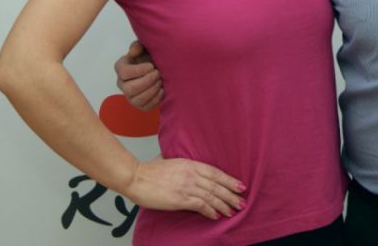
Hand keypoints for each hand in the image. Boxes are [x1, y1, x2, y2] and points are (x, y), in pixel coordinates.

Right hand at [115, 40, 163, 109]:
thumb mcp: (144, 47)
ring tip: (161, 81)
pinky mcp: (140, 105)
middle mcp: (123, 84)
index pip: (124, 72)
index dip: (138, 70)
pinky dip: (156, 99)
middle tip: (158, 73)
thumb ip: (138, 46)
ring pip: (137, 100)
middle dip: (147, 81)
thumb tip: (134, 52)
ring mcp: (131, 96)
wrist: (159, 66)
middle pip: (130, 89)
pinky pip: (146, 107)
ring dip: (151, 90)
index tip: (151, 66)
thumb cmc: (149, 55)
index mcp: (121, 68)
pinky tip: (163, 90)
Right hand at [127, 156, 245, 218]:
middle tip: (242, 202)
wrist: (136, 177)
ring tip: (232, 211)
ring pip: (212, 196)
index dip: (229, 180)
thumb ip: (181, 163)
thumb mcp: (169, 160)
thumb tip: (186, 165)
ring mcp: (186, 186)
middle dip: (231, 195)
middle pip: (217, 185)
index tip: (240, 186)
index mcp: (190, 163)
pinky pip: (201, 205)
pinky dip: (210, 211)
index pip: (216, 172)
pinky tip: (216, 216)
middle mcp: (191, 174)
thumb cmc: (149, 170)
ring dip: (224, 205)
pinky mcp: (180, 199)